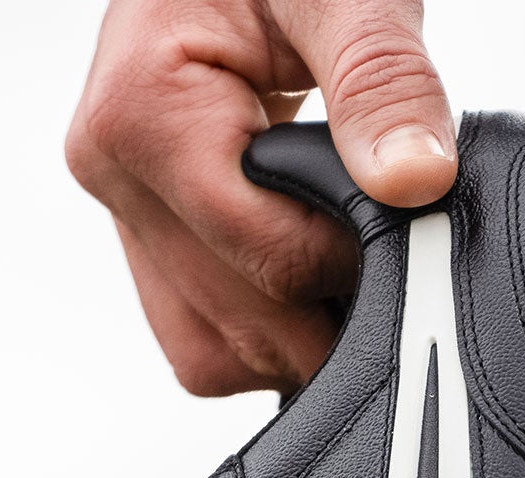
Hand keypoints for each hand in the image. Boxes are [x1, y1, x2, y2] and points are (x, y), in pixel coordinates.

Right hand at [69, 0, 455, 392]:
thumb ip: (382, 83)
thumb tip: (414, 182)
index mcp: (140, 112)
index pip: (263, 254)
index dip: (352, 264)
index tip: (411, 231)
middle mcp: (110, 170)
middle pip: (231, 323)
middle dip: (322, 315)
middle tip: (401, 269)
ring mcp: (117, 204)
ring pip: (205, 347)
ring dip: (289, 335)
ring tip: (353, 267)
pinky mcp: (138, 223)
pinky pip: (198, 319)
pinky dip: (264, 316)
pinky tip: (315, 264)